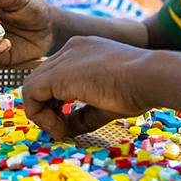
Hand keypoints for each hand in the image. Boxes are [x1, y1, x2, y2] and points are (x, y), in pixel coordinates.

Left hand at [22, 36, 152, 139]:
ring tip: (62, 130)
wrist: (150, 76)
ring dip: (42, 114)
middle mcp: (70, 49)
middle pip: (41, 81)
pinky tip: (59, 128)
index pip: (55, 76)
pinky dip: (39, 116)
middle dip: (46, 109)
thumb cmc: (138, 88)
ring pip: (32, 87)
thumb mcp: (106, 103)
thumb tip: (64, 131)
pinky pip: (30, 95)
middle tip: (62, 129)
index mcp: (84, 50)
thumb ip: (82, 114)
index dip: (55, 102)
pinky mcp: (57, 74)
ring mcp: (63, 58)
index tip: (68, 122)